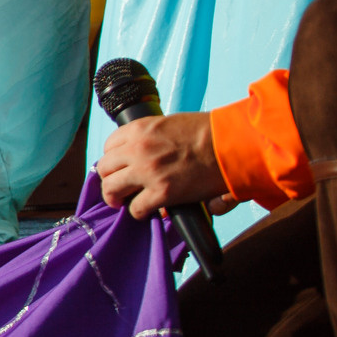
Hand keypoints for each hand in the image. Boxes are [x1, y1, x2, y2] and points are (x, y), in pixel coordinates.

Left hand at [96, 113, 238, 219]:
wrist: (232, 144)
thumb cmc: (208, 133)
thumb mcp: (170, 124)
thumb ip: (149, 138)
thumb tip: (137, 152)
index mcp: (140, 129)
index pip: (109, 146)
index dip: (114, 159)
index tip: (121, 167)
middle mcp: (138, 149)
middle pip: (104, 168)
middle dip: (110, 178)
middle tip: (120, 187)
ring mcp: (148, 172)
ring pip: (111, 188)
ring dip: (116, 197)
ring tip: (125, 201)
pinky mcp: (162, 193)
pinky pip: (136, 208)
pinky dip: (139, 212)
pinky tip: (148, 209)